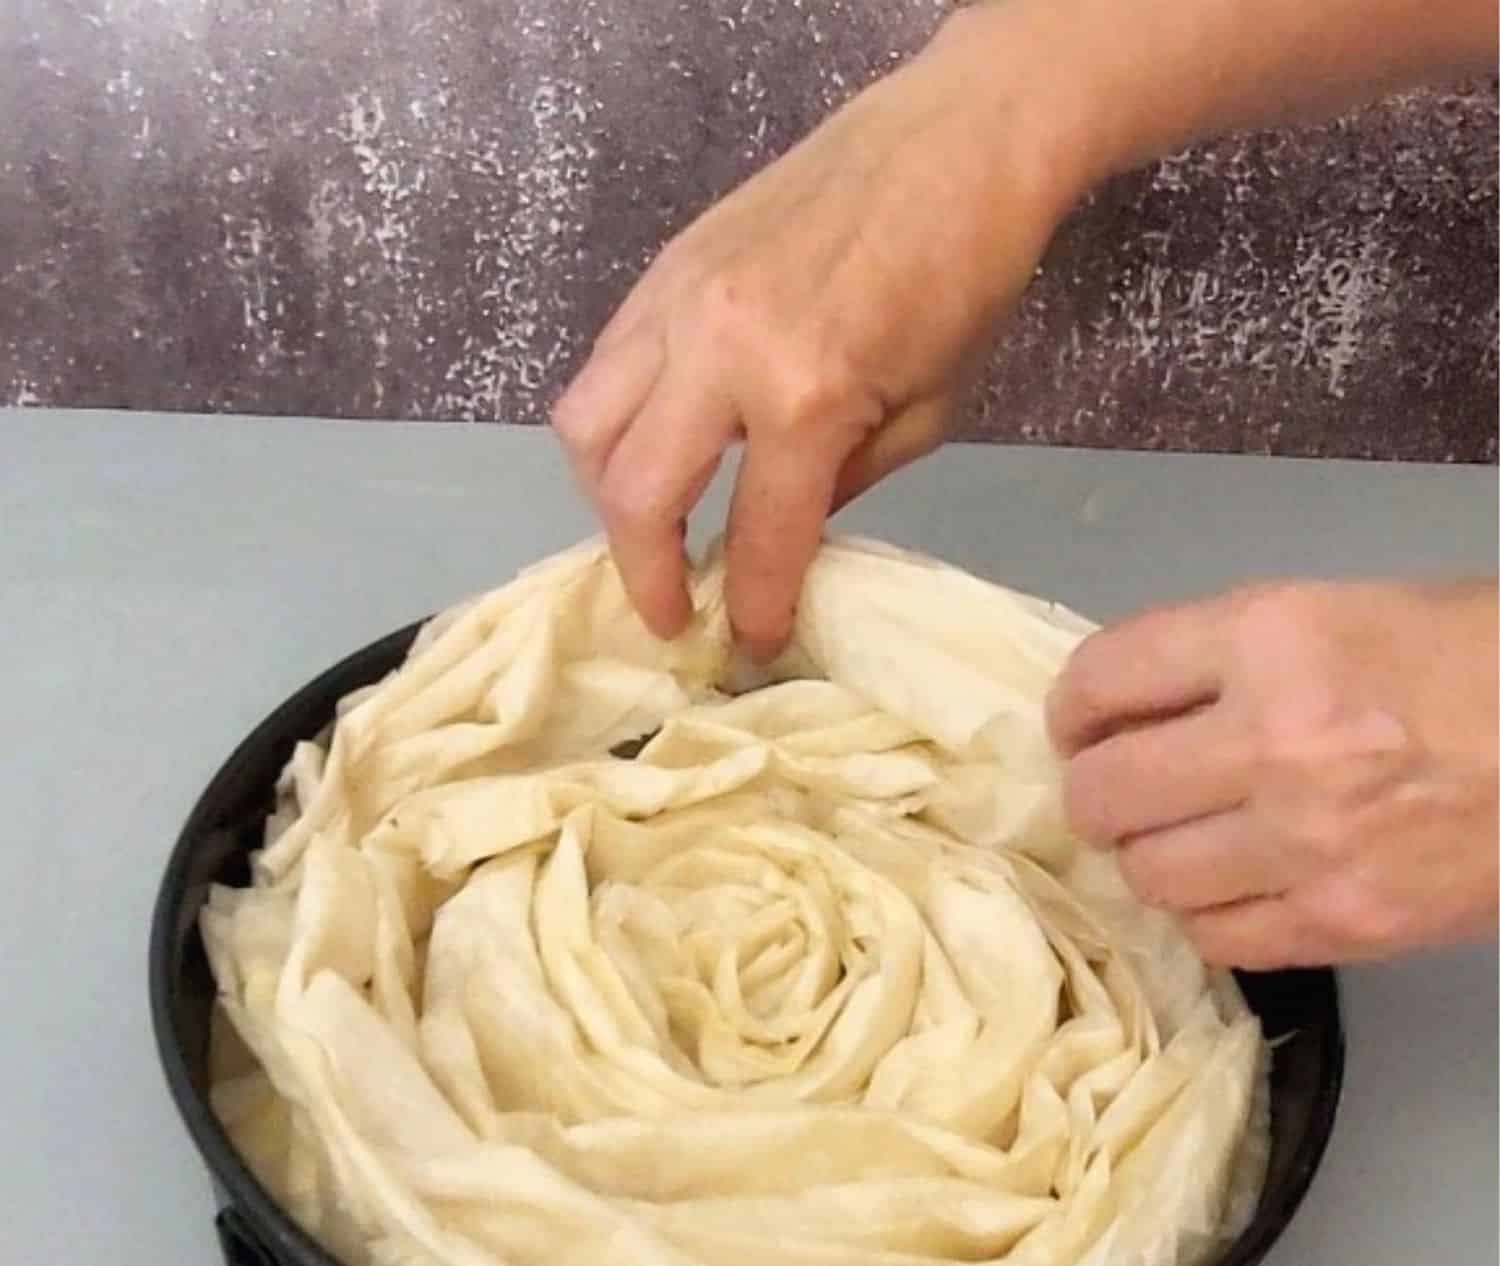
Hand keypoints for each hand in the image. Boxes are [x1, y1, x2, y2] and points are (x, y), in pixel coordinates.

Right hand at [552, 12, 1083, 660]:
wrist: (955, 137)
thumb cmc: (967, 277)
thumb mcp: (926, 412)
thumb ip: (841, 486)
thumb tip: (780, 548)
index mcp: (803, 395)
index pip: (753, 536)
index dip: (749, 607)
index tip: (746, 643)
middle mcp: (719, 350)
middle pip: (632, 492)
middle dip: (644, 573)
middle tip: (670, 613)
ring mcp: (678, 301)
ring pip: (585, 426)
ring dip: (607, 499)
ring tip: (649, 531)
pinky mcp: (663, 268)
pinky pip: (603, 367)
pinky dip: (614, 425)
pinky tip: (655, 449)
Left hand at [1047, 580, 1498, 966]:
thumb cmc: (1481, 660)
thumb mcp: (1352, 612)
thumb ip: (1235, 655)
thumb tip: (1138, 708)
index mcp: (1275, 639)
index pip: (1105, 676)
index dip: (1073, 706)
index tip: (1079, 725)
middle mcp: (1272, 743)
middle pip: (1105, 792)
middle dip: (1096, 792)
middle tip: (1118, 791)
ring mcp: (1305, 845)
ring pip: (1147, 875)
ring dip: (1149, 858)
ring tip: (1180, 840)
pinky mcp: (1342, 924)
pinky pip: (1216, 939)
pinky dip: (1206, 916)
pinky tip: (1232, 889)